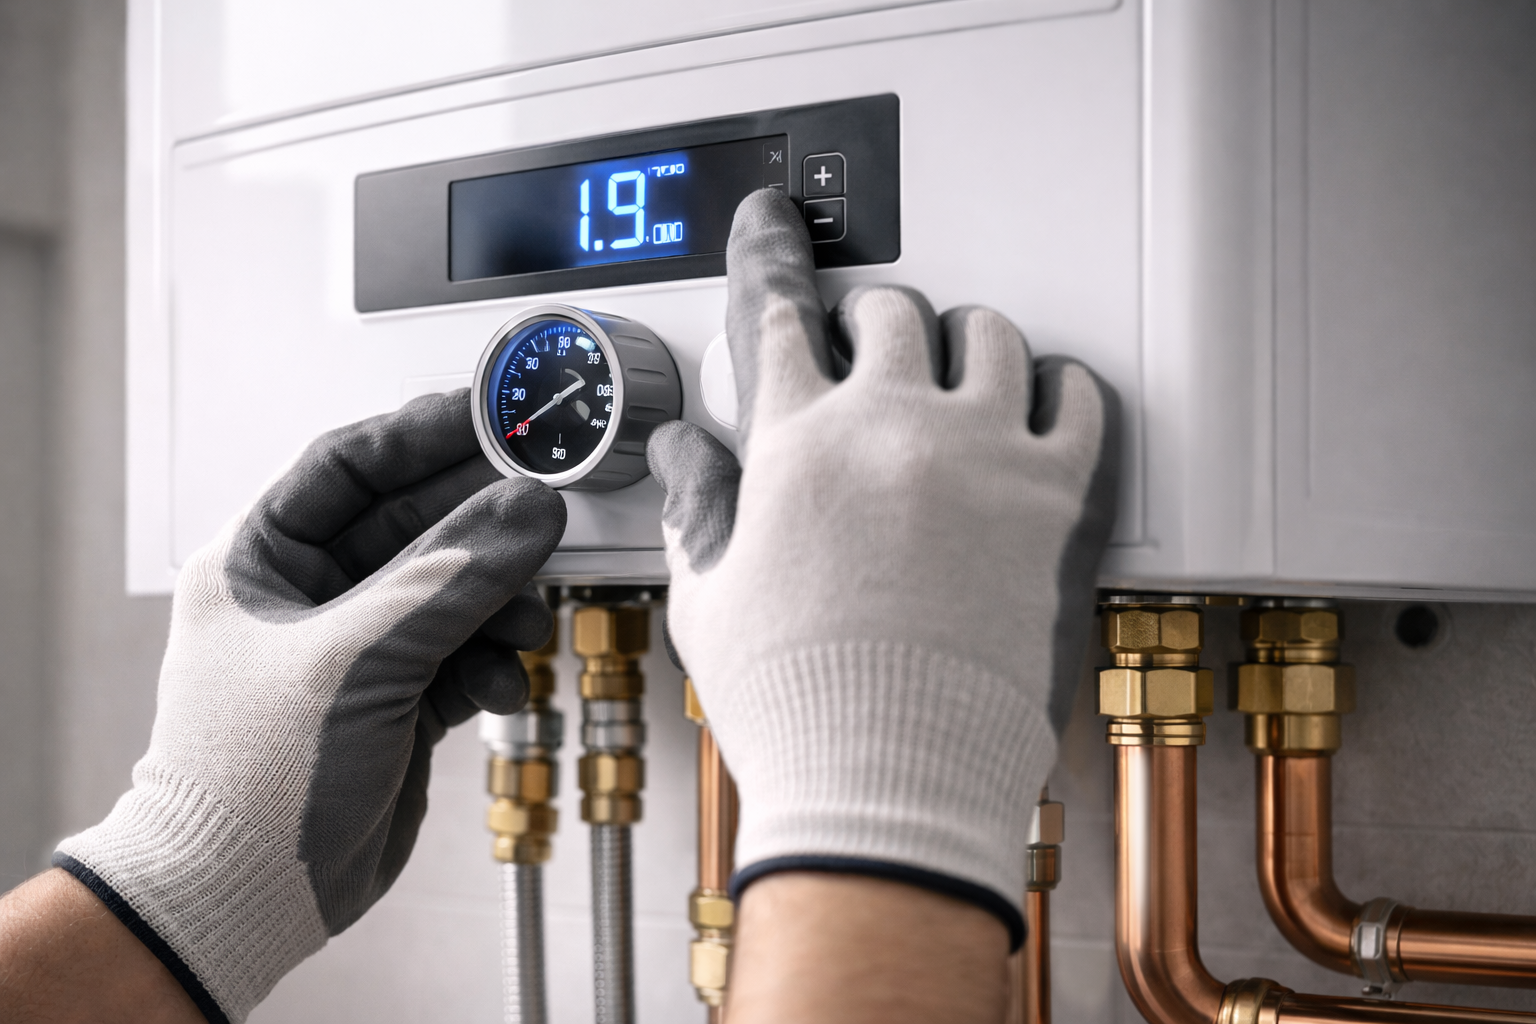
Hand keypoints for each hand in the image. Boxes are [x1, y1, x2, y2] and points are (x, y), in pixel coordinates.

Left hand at [53, 390, 565, 1023]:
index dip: (419, 436)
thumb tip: (526, 510)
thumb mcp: (356, 657)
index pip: (347, 468)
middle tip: (541, 509)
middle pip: (413, 527)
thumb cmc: (249, 778)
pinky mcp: (398, 700)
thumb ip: (449, 577)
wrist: (248, 898)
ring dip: (497, 602)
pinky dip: (492, 661)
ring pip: (449, 592)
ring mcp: (358, 650)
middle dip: (478, 527)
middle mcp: (309, 597)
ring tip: (527, 620)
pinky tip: (501, 680)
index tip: (490, 415)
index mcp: (260, 561)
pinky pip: (463, 652)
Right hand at [647, 189, 1118, 944]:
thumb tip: (684, 451)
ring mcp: (976, 454)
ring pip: (985, 333)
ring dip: (962, 341)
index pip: (778, 309)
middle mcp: (888, 427)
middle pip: (889, 308)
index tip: (774, 225)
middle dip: (872, 319)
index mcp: (795, 443)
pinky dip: (1057, 387)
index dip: (770, 254)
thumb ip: (702, 504)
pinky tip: (1039, 405)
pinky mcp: (1050, 497)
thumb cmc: (797, 701)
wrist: (889, 778)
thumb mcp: (711, 597)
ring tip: (955, 373)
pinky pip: (1076, 397)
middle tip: (870, 347)